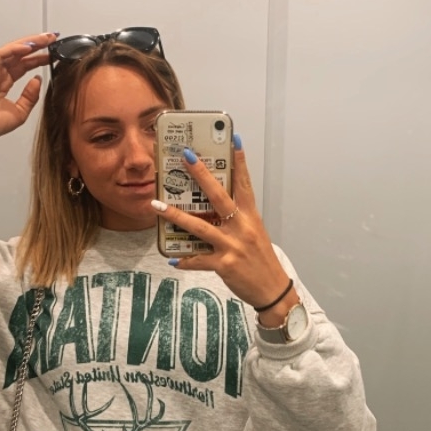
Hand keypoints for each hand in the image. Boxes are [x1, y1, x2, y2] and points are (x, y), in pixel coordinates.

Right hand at [0, 32, 55, 152]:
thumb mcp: (20, 112)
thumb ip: (30, 96)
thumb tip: (38, 80)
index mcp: (6, 82)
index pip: (25, 65)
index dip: (39, 58)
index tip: (54, 54)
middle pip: (20, 54)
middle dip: (37, 45)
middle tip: (53, 39)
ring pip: (12, 50)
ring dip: (28, 43)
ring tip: (44, 39)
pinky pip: (0, 55)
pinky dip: (14, 49)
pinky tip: (28, 47)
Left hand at [153, 140, 299, 324]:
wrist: (273, 291)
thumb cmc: (261, 261)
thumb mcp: (254, 234)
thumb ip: (236, 220)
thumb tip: (213, 209)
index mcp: (251, 217)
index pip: (245, 183)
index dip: (240, 161)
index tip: (233, 140)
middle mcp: (242, 228)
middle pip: (219, 196)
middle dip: (201, 175)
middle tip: (186, 156)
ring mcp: (233, 246)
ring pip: (200, 227)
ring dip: (175, 215)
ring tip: (157, 205)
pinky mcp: (224, 265)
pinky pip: (198, 260)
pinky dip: (185, 259)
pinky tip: (174, 258)